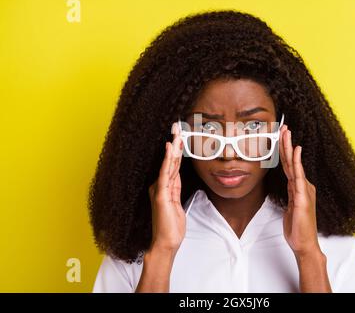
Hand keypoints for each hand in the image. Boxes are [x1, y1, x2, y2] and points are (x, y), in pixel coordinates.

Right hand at [148, 122, 184, 251]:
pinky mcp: (161, 194)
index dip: (176, 150)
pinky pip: (166, 173)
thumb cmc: (171, 227)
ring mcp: (159, 189)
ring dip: (173, 147)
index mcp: (164, 187)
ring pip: (169, 163)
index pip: (172, 164)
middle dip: (175, 143)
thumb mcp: (177, 203)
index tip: (180, 135)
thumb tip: (176, 175)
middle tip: (178, 126)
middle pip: (170, 161)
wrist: (166, 243)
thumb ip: (175, 188)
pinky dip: (167, 160)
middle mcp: (160, 185)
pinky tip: (170, 148)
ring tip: (177, 132)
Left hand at [279, 125, 320, 256]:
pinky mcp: (302, 197)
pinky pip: (298, 176)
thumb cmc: (298, 227)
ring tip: (287, 132)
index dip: (285, 150)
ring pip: (294, 164)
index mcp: (298, 187)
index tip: (282, 136)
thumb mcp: (291, 208)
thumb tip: (290, 186)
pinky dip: (298, 162)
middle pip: (292, 160)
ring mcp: (303, 190)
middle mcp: (302, 186)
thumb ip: (291, 195)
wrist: (304, 243)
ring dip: (290, 147)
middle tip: (283, 127)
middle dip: (287, 143)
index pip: (290, 165)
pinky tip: (296, 151)